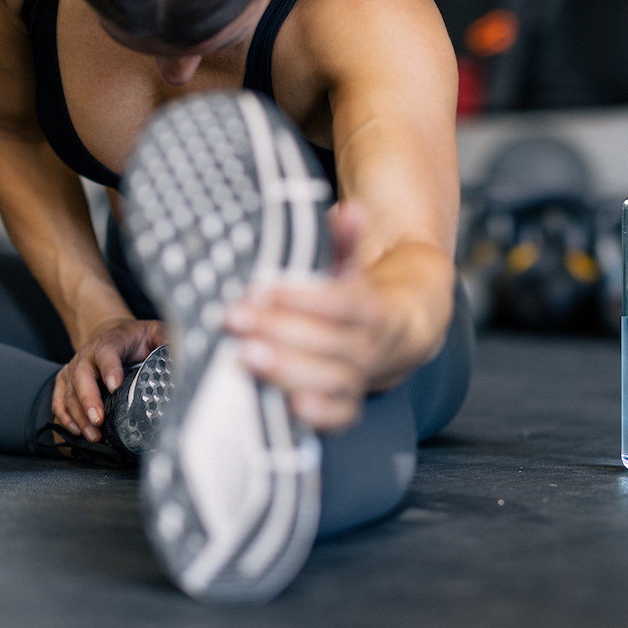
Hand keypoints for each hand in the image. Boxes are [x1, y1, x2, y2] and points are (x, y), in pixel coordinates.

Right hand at [53, 317, 165, 441]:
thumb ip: (167, 342)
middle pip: (82, 376)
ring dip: (78, 415)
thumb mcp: (156, 332)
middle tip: (98, 421)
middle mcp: (88, 355)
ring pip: (69, 392)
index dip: (110, 369)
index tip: (115, 386)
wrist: (113, 332)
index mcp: (111, 342)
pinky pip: (59, 399)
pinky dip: (64, 416)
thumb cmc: (137, 338)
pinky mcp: (67, 380)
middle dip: (88, 400)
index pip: (107, 353)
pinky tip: (74, 431)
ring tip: (91, 434)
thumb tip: (182, 358)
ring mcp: (74, 367)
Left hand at [223, 201, 387, 433]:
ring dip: (289, 369)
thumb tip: (349, 208)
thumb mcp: (347, 270)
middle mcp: (368, 348)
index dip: (300, 298)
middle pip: (330, 342)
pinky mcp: (345, 409)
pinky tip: (287, 406)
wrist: (391, 341)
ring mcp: (358, 381)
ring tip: (246, 356)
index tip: (259, 290)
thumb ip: (344, 243)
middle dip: (281, 331)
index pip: (339, 303)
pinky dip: (318, 416)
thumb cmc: (351, 302)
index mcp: (371, 309)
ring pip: (333, 379)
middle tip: (236, 319)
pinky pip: (338, 418)